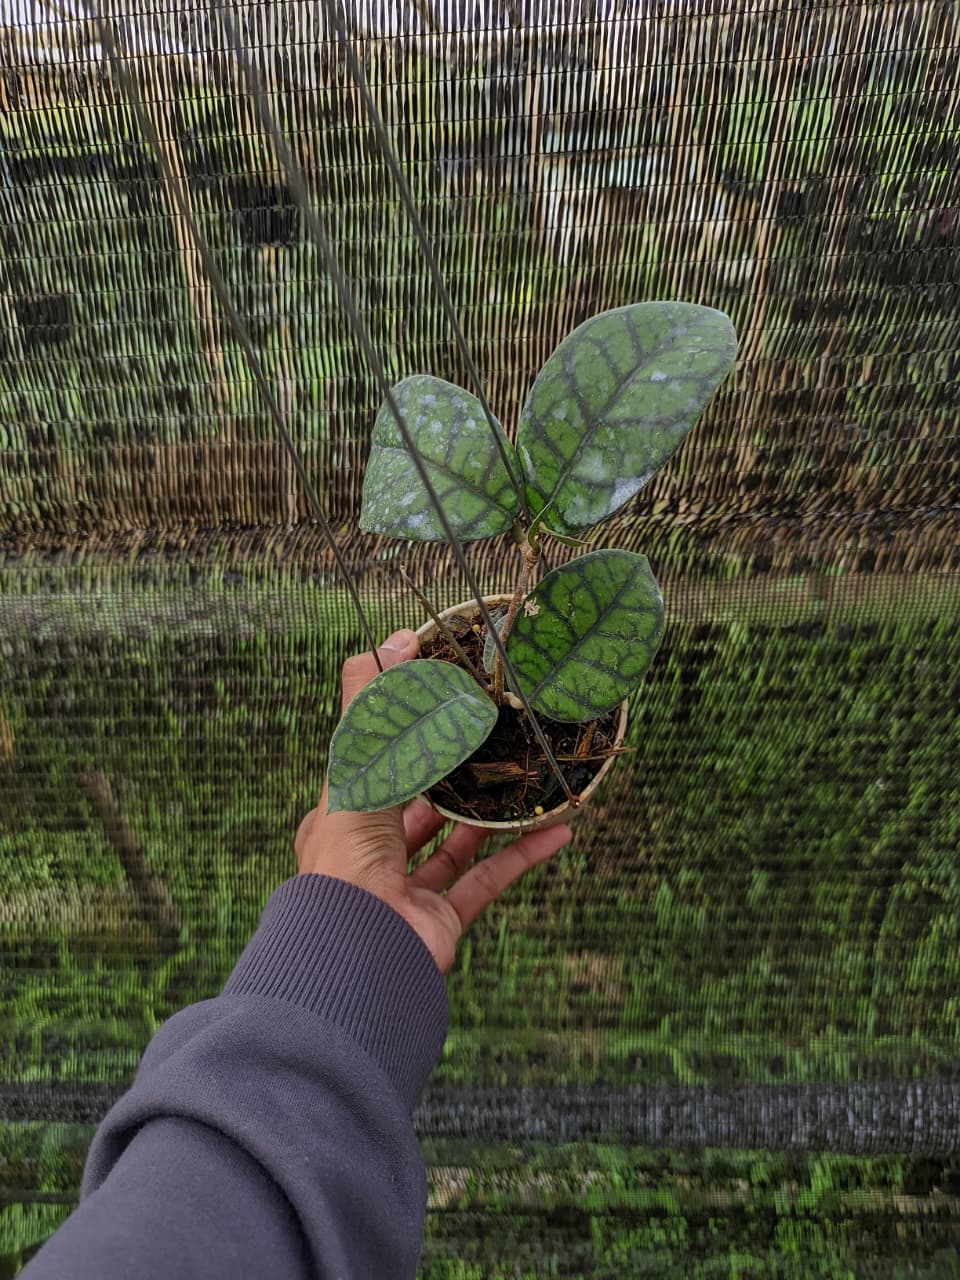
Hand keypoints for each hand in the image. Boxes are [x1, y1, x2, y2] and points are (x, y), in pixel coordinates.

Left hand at [295, 628, 572, 973]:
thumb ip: (372, 701)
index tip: (440, 706)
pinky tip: (558, 831)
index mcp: (341, 820)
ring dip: (493, 817)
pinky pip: (489, 882)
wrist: (358, 949)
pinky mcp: (441, 920)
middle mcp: (371, 857)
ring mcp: (407, 891)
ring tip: (528, 782)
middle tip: (491, 742)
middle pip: (417, 809)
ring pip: (457, 846)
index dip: (402, 738)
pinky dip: (524, 856)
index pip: (372, 770)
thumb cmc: (346, 851)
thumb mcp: (353, 762)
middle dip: (453, 779)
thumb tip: (397, 638)